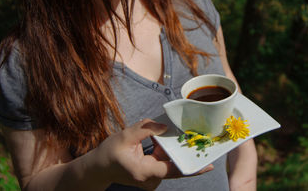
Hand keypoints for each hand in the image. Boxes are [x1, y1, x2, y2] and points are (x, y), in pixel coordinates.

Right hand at [94, 119, 212, 189]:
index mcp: (145, 171)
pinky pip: (165, 163)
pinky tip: (167, 141)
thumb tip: (165, 126)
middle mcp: (150, 179)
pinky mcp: (152, 176)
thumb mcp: (125, 136)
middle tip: (200, 138)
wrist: (99, 168)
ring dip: (174, 150)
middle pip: (175, 166)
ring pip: (170, 164)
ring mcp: (152, 180)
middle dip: (186, 152)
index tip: (208, 164)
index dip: (192, 167)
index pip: (173, 170)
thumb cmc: (109, 153)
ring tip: (181, 136)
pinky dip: (167, 152)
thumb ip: (146, 128)